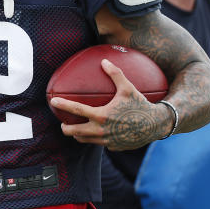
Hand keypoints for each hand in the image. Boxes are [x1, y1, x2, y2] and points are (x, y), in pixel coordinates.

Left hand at [51, 59, 171, 150]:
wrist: (155, 125)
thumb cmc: (141, 104)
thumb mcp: (128, 88)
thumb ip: (115, 74)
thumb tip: (104, 61)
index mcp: (101, 116)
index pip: (77, 110)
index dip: (63, 105)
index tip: (54, 101)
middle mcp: (101, 131)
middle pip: (74, 132)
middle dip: (65, 128)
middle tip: (63, 123)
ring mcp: (106, 141)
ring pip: (85, 140)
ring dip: (78, 135)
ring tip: (77, 129)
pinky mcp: (113, 147)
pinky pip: (100, 143)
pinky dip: (96, 138)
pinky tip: (98, 133)